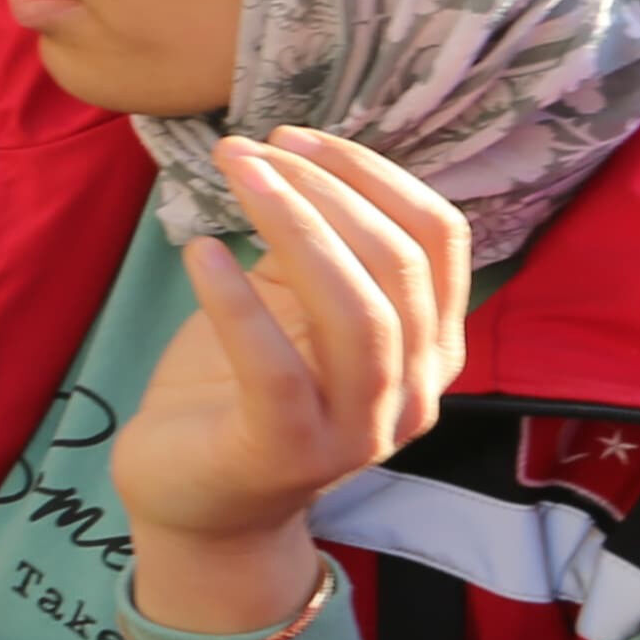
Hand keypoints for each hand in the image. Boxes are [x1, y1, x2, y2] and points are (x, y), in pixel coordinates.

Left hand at [113, 129, 467, 631]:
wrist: (198, 503)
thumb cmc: (243, 388)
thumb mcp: (292, 306)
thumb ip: (320, 246)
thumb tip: (305, 155)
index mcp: (429, 347)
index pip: (441, 240)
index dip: (376, 174)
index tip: (298, 136)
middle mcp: (414, 392)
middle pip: (401, 266)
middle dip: (325, 188)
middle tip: (248, 148)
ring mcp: (358, 431)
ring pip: (359, 314)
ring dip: (295, 226)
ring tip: (235, 173)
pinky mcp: (289, 453)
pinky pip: (276, 369)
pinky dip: (236, 302)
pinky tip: (199, 251)